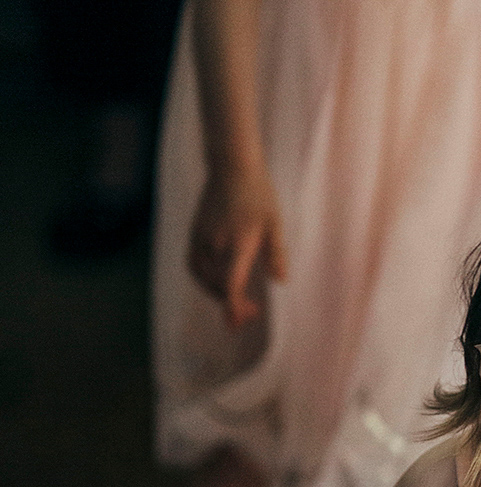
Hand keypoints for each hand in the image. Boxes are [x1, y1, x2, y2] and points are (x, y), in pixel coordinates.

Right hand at [187, 168, 287, 328]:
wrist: (232, 166)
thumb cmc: (258, 193)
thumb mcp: (275, 223)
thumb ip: (277, 254)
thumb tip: (280, 281)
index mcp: (238, 244)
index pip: (231, 284)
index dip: (233, 306)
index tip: (238, 320)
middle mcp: (216, 244)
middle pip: (218, 286)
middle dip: (232, 305)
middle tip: (250, 313)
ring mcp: (202, 238)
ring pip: (202, 278)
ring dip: (216, 294)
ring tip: (233, 300)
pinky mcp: (194, 232)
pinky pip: (193, 264)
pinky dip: (203, 279)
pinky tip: (215, 281)